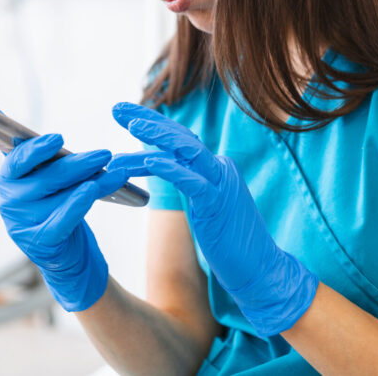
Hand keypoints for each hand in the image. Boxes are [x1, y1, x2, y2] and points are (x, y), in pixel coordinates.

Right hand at [0, 131, 128, 311]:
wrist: (63, 252)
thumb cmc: (53, 203)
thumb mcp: (38, 173)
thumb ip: (23, 146)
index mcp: (7, 178)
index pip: (17, 160)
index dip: (37, 150)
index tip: (58, 139)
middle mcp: (9, 202)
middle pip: (47, 179)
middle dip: (79, 165)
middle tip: (105, 154)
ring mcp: (23, 224)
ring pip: (61, 198)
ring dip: (92, 183)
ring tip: (117, 173)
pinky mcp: (40, 243)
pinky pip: (64, 220)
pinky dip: (80, 205)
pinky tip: (96, 192)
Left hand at [107, 102, 317, 335]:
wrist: (260, 269)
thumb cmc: (230, 242)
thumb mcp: (205, 205)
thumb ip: (190, 183)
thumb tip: (165, 169)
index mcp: (214, 168)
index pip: (179, 138)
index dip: (152, 122)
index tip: (124, 112)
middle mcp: (218, 169)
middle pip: (180, 135)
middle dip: (148, 119)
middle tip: (116, 108)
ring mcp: (220, 184)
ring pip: (187, 149)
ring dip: (158, 135)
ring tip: (131, 125)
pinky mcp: (218, 204)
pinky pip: (192, 180)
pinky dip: (170, 168)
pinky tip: (149, 160)